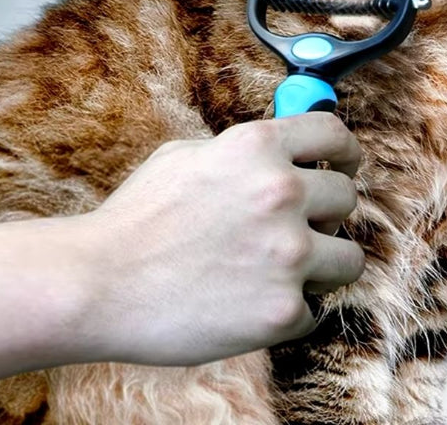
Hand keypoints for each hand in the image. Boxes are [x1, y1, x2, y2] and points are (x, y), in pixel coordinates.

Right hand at [73, 114, 364, 365]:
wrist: (99, 284)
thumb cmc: (136, 219)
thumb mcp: (185, 157)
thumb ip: (241, 153)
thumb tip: (283, 152)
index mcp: (256, 147)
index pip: (335, 135)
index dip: (345, 151)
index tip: (343, 166)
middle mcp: (280, 192)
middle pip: (346, 198)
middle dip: (325, 213)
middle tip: (297, 227)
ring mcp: (286, 253)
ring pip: (348, 258)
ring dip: (321, 265)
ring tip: (280, 270)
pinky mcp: (281, 311)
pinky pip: (315, 310)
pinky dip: (291, 310)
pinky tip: (254, 303)